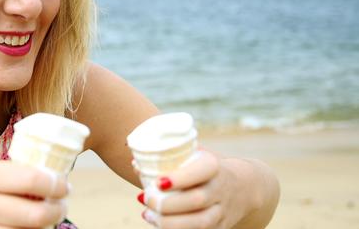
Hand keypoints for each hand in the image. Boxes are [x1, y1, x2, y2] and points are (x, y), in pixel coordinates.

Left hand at [135, 151, 256, 228]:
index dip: (180, 178)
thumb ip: (167, 159)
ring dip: (169, 222)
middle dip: (167, 203)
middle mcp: (220, 189)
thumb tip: (136, 165)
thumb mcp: (193, 156)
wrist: (243, 187)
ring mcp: (222, 211)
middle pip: (196, 200)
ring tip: (148, 215)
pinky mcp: (220, 228)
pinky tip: (158, 225)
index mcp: (213, 166)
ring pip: (199, 223)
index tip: (158, 182)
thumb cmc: (204, 168)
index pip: (200, 171)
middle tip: (146, 198)